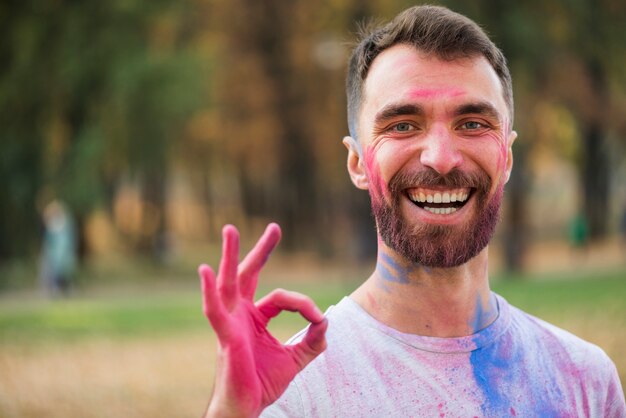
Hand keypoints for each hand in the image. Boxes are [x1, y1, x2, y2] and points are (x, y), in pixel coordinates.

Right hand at [199, 223, 327, 417]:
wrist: (247, 407)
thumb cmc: (262, 382)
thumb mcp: (295, 359)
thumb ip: (312, 341)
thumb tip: (326, 322)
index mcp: (255, 318)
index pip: (281, 297)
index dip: (302, 304)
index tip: (317, 319)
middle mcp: (240, 314)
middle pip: (248, 274)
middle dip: (261, 250)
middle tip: (275, 227)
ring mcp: (230, 322)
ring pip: (229, 282)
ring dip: (229, 255)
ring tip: (230, 229)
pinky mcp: (225, 335)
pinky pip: (214, 309)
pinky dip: (208, 290)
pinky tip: (206, 269)